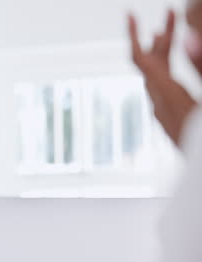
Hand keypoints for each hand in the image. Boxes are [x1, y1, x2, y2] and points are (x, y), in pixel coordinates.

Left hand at [129, 10, 196, 145]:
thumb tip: (188, 39)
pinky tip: (178, 71)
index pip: (140, 59)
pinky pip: (163, 92)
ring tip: (175, 36)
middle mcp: (160, 106)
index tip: (129, 14)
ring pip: (156, 79)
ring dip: (164, 55)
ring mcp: (165, 117)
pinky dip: (168, 72)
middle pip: (149, 66)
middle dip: (159, 38)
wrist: (200, 182)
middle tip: (170, 14)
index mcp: (168, 97)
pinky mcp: (172, 125)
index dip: (133, 34)